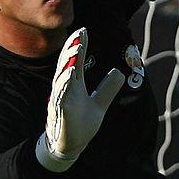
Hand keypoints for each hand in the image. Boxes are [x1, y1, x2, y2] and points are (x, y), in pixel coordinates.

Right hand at [35, 28, 124, 171]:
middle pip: (68, 64)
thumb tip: (118, 72)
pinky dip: (64, 83)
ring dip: (69, 62)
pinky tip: (69, 73)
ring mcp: (61, 99)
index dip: (79, 46)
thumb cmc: (80, 124)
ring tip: (76, 48)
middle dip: (73, 48)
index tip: (83, 31)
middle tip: (79, 33)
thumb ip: (107, 88)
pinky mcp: (60, 111)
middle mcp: (66, 89)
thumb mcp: (99, 104)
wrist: (70, 147)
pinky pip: (61, 94)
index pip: (77, 61)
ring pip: (63, 76)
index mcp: (74, 85)